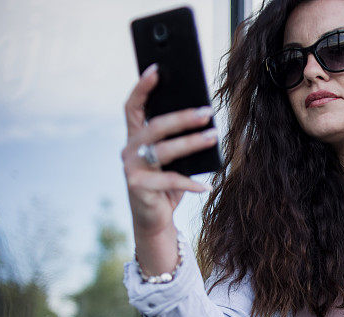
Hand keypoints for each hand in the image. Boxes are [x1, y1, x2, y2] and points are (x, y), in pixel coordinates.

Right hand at [120, 64, 217, 271]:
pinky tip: (206, 185)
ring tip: (214, 137)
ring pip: (164, 150)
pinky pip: (169, 180)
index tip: (158, 68)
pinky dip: (190, 183)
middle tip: (207, 112)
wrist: (155, 220)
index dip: (143, 87)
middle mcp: (129, 149)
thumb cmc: (167, 185)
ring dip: (192, 143)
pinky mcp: (137, 187)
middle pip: (155, 126)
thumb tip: (205, 121)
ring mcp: (131, 168)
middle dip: (183, 117)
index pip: (133, 106)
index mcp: (135, 137)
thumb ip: (179, 142)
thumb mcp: (174, 161)